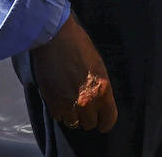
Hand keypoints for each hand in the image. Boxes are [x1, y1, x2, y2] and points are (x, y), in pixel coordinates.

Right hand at [30, 15, 117, 132]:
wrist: (54, 37)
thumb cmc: (78, 45)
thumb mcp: (99, 66)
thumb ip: (100, 87)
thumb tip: (100, 101)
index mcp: (103, 89)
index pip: (109, 120)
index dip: (105, 122)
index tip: (101, 121)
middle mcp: (87, 100)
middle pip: (90, 124)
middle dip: (87, 116)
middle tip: (83, 105)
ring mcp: (69, 103)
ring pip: (73, 123)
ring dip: (72, 115)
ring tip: (69, 101)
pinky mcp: (52, 102)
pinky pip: (58, 116)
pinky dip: (59, 110)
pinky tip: (59, 97)